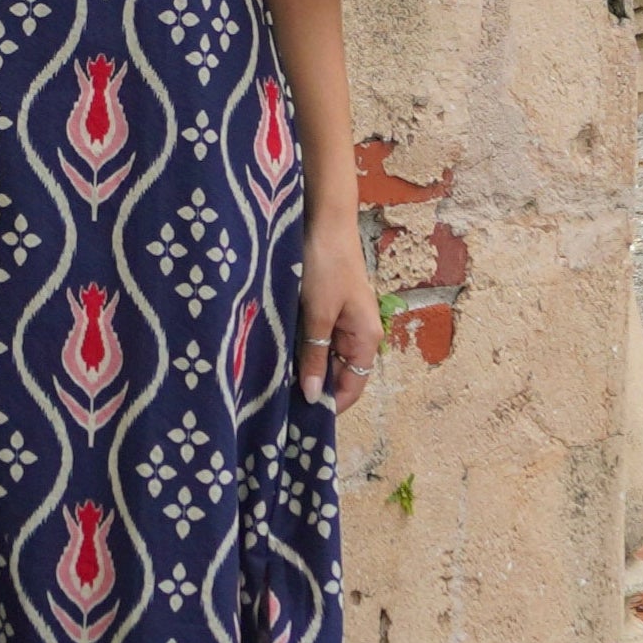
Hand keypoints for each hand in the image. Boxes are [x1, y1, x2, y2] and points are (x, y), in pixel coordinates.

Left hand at [297, 211, 382, 412]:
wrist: (324, 222)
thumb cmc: (326, 266)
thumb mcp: (317, 315)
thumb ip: (316, 356)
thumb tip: (315, 397)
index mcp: (366, 338)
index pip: (353, 387)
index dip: (331, 406)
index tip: (302, 421)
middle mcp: (360, 333)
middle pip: (340, 374)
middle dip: (315, 388)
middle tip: (281, 405)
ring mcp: (344, 321)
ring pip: (326, 357)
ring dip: (306, 368)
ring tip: (276, 383)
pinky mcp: (329, 309)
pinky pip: (318, 339)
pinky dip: (303, 349)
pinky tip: (280, 355)